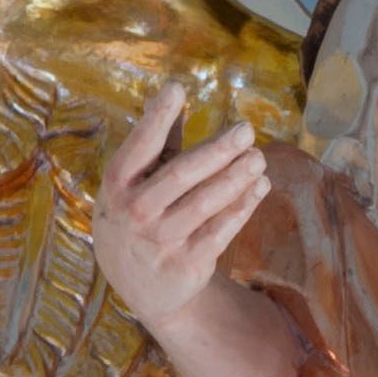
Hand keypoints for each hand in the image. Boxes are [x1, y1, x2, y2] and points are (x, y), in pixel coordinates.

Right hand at [94, 85, 271, 365]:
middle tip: (246, 130)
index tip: (177, 88)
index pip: (138, 146)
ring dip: (236, 178)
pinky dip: (243, 207)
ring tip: (259, 158)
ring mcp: (161, 241)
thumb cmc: (140, 217)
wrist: (142, 288)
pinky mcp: (188, 264)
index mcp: (117, 184)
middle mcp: (135, 212)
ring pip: (205, 204)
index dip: (156, 117)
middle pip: (181, 175)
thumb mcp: (134, 182)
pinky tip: (260, 187)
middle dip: (217, 151)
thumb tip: (172, 90)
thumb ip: (156, 140)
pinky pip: (221, 231)